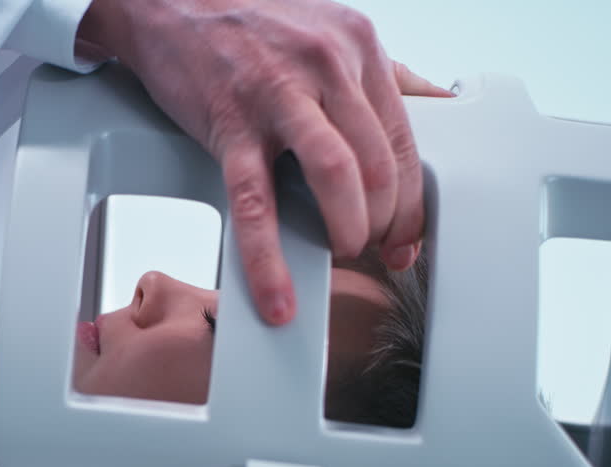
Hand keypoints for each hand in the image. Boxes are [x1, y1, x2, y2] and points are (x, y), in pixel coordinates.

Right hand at [78, 0, 450, 324]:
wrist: (170, 5)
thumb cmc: (252, 24)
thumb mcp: (332, 33)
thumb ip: (390, 73)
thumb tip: (441, 104)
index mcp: (359, 48)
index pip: (405, 141)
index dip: (412, 203)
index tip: (406, 239)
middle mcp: (326, 65)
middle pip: (379, 164)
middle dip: (384, 224)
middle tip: (371, 250)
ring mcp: (278, 94)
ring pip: (336, 176)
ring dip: (347, 230)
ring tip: (340, 254)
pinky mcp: (230, 125)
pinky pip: (255, 203)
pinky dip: (269, 258)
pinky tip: (277, 294)